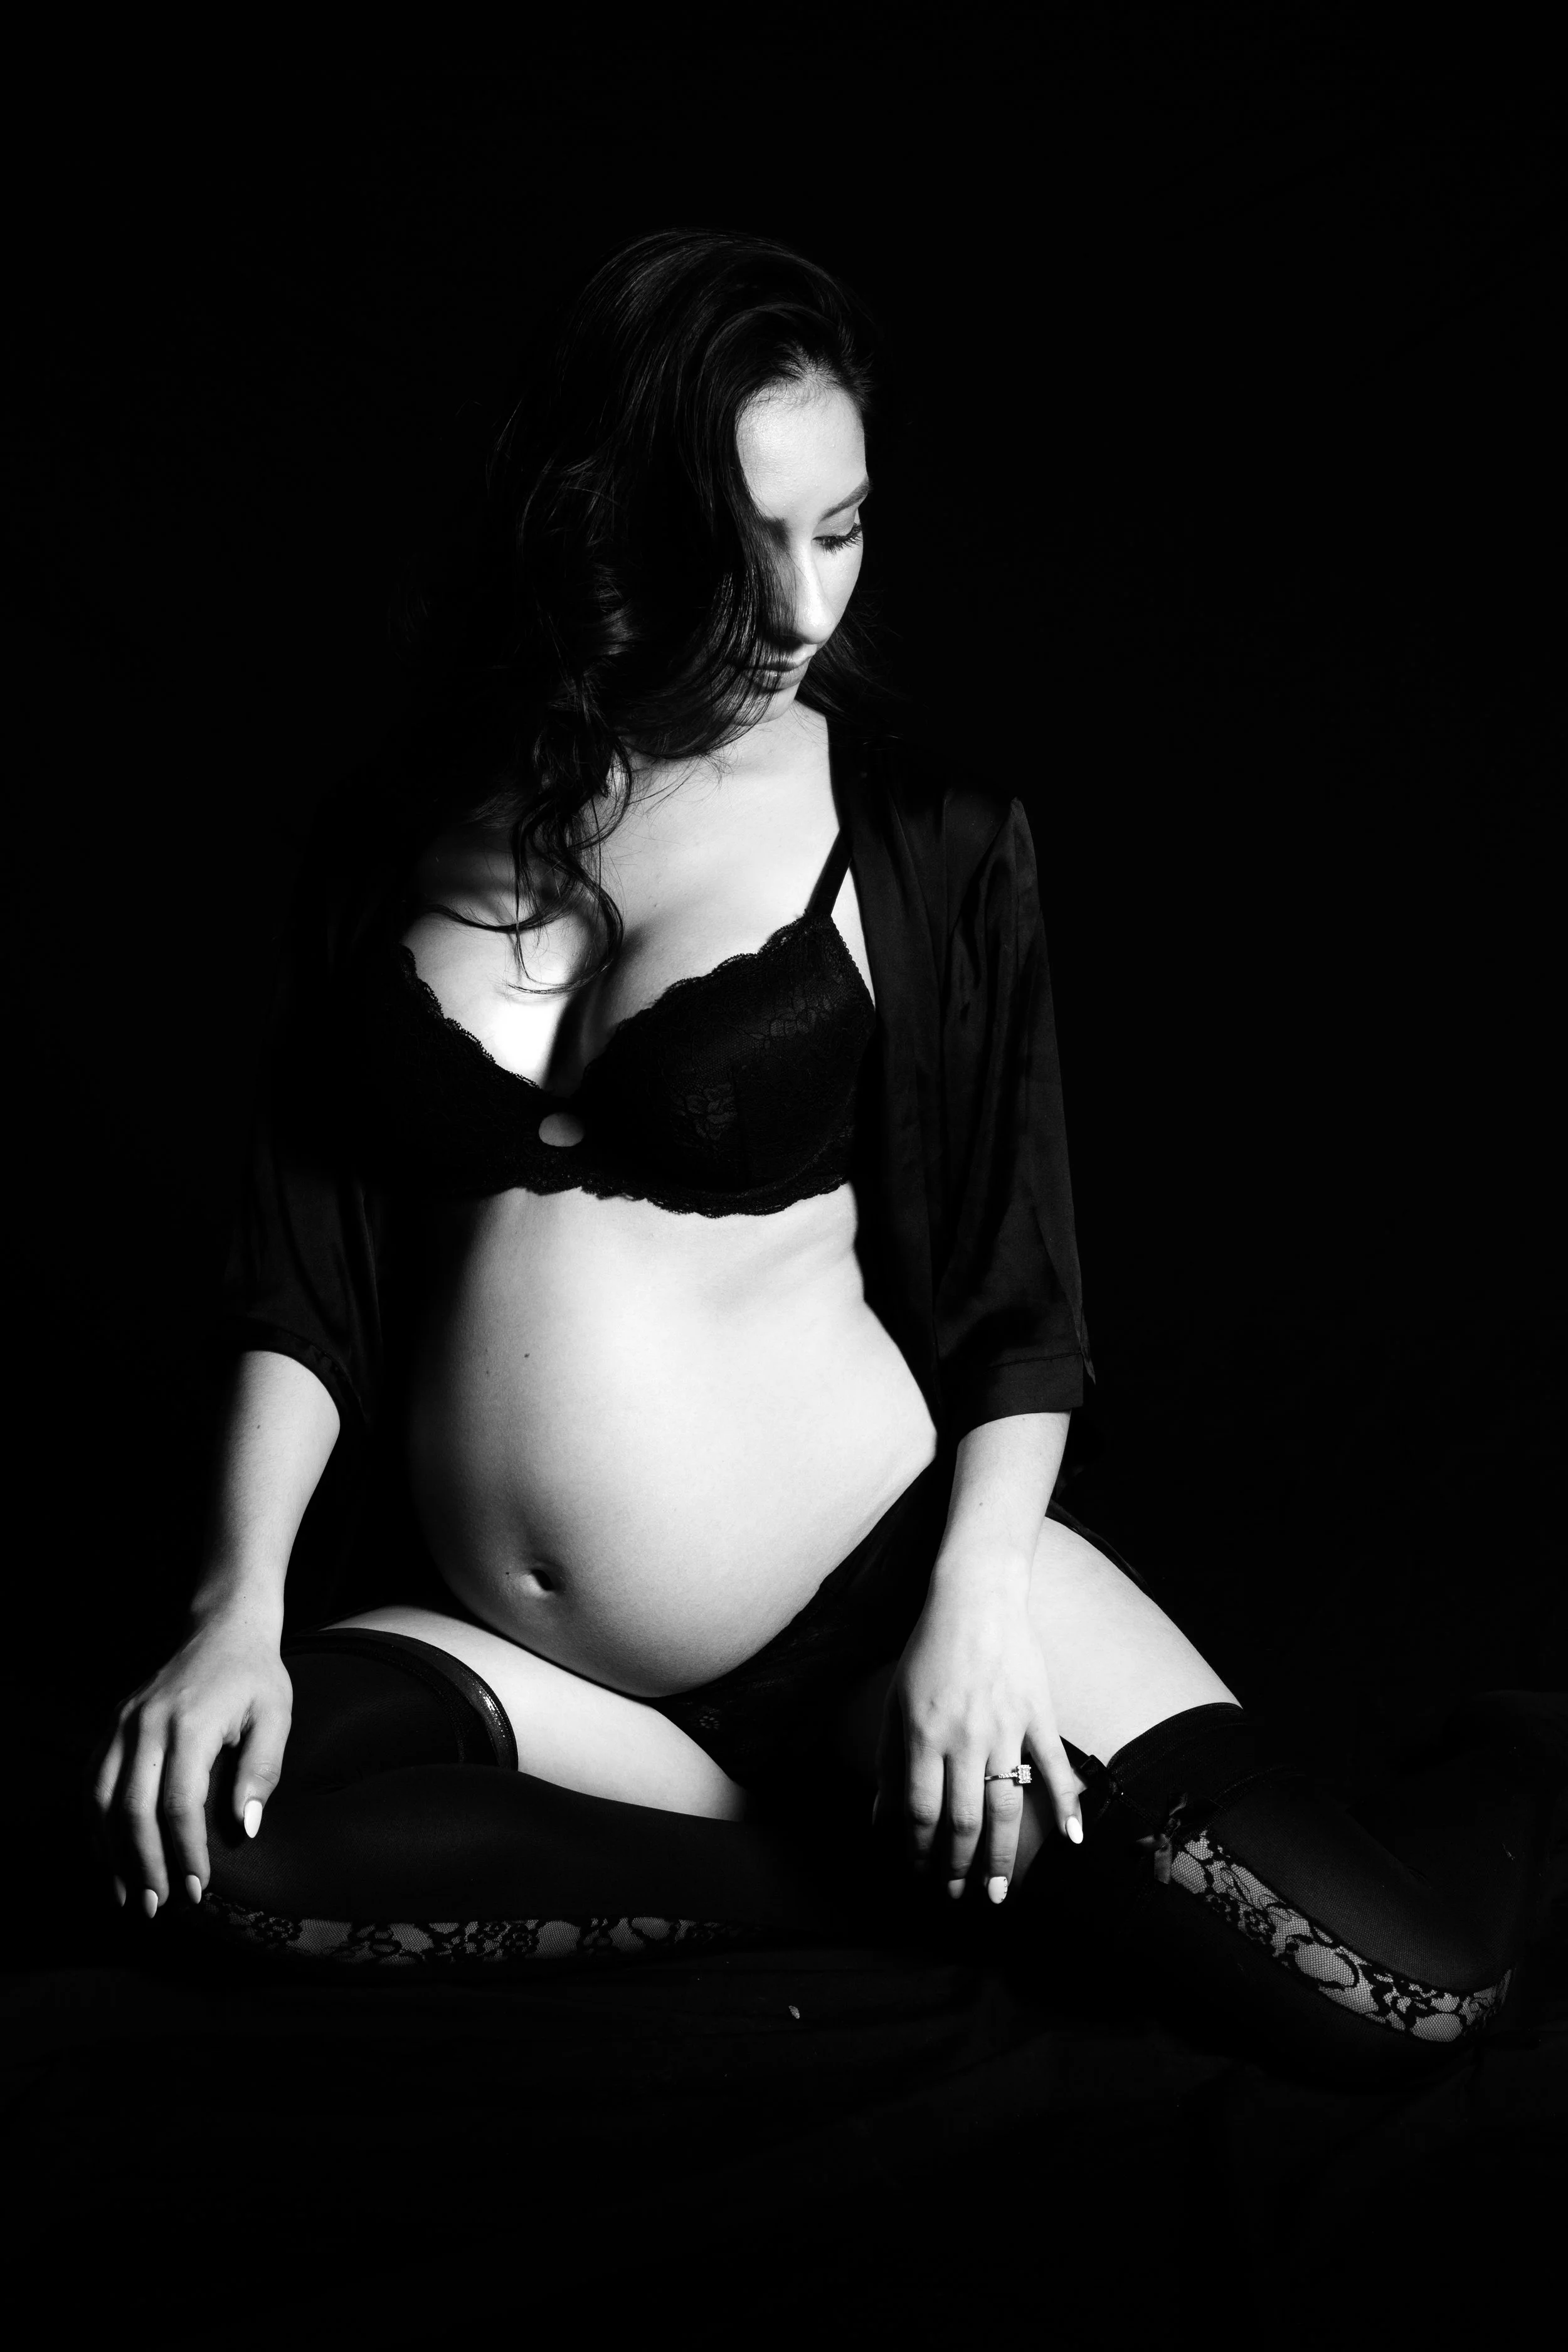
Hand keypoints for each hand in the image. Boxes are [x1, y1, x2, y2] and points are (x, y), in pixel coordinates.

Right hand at [91, 1612, 292, 1914]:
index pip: (179, 1804)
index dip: (185, 1852)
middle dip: (144, 1865)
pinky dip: (94, 1823)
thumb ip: (261, 1771)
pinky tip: (106, 1855)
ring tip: (127, 1895)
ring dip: (111, 1853)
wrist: (222, 1629)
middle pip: (133, 1809)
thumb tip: (244, 1828)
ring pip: (101, 1800)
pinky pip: (92, 1781)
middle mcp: (146, 1725)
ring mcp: (123, 1723)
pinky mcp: (112, 1725)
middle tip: (158, 1907)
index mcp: (190, 1724)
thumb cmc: (254, 1678)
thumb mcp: (275, 1717)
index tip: (197, 1889)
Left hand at [876, 1550, 1082, 1902]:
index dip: (920, 1851)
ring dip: (1001, 1855)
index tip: (921, 1876)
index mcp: (923, 1734)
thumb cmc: (929, 1650)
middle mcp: (964, 1736)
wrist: (977, 1597)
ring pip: (1005, 1805)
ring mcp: (1005, 1726)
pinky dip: (1066, 1804)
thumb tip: (878, 1818)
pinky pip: (1055, 1765)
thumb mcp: (895, 1702)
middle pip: (961, 1818)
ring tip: (998, 1891)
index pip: (920, 1811)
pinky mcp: (1038, 1713)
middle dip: (957, 1866)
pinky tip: (1070, 1841)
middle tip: (959, 1896)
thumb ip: (887, 1761)